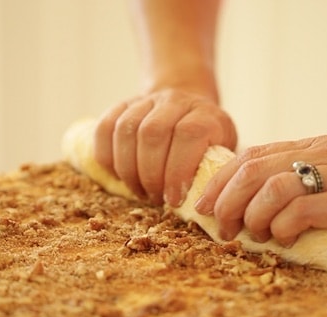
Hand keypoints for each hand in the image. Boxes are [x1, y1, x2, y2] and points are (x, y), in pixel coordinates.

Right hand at [94, 88, 236, 205]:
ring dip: (128, 169)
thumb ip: (215, 174)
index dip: (178, 170)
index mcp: (205, 115)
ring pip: (126, 130)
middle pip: (152, 133)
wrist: (190, 106)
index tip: (175, 199)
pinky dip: (107, 156)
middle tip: (155, 198)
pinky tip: (119, 175)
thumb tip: (207, 206)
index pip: (189, 135)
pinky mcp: (123, 105)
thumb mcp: (221, 154)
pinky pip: (104, 127)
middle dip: (150, 174)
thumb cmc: (208, 142)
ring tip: (139, 191)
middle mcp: (175, 101)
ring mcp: (147, 100)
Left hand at [194, 135, 326, 244]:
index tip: (203, 205)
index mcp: (315, 145)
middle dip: (226, 201)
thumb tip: (257, 197)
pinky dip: (285, 226)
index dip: (220, 180)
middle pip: (253, 169)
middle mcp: (322, 154)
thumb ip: (303, 174)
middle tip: (221, 228)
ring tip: (254, 236)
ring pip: (273, 187)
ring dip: (253, 215)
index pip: (252, 155)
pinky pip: (305, 209)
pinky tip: (284, 239)